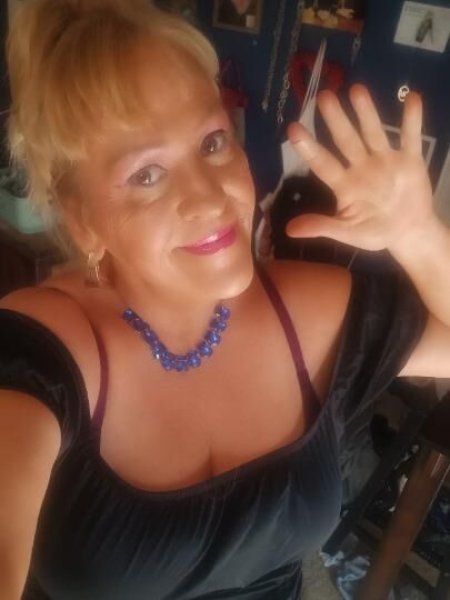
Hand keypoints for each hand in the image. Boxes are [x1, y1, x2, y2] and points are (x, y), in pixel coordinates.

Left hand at [286, 84, 433, 251]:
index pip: (322, 163)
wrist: (408, 233)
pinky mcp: (410, 161)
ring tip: (356, 89)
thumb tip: (290, 230)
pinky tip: (411, 98)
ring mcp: (385, 161)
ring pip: (373, 132)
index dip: (308, 147)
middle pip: (345, 139)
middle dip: (335, 119)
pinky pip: (411, 137)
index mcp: (344, 185)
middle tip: (323, 96)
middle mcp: (361, 167)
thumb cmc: (374, 232)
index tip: (293, 129)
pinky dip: (412, 119)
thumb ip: (322, 227)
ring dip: (366, 112)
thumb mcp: (347, 233)